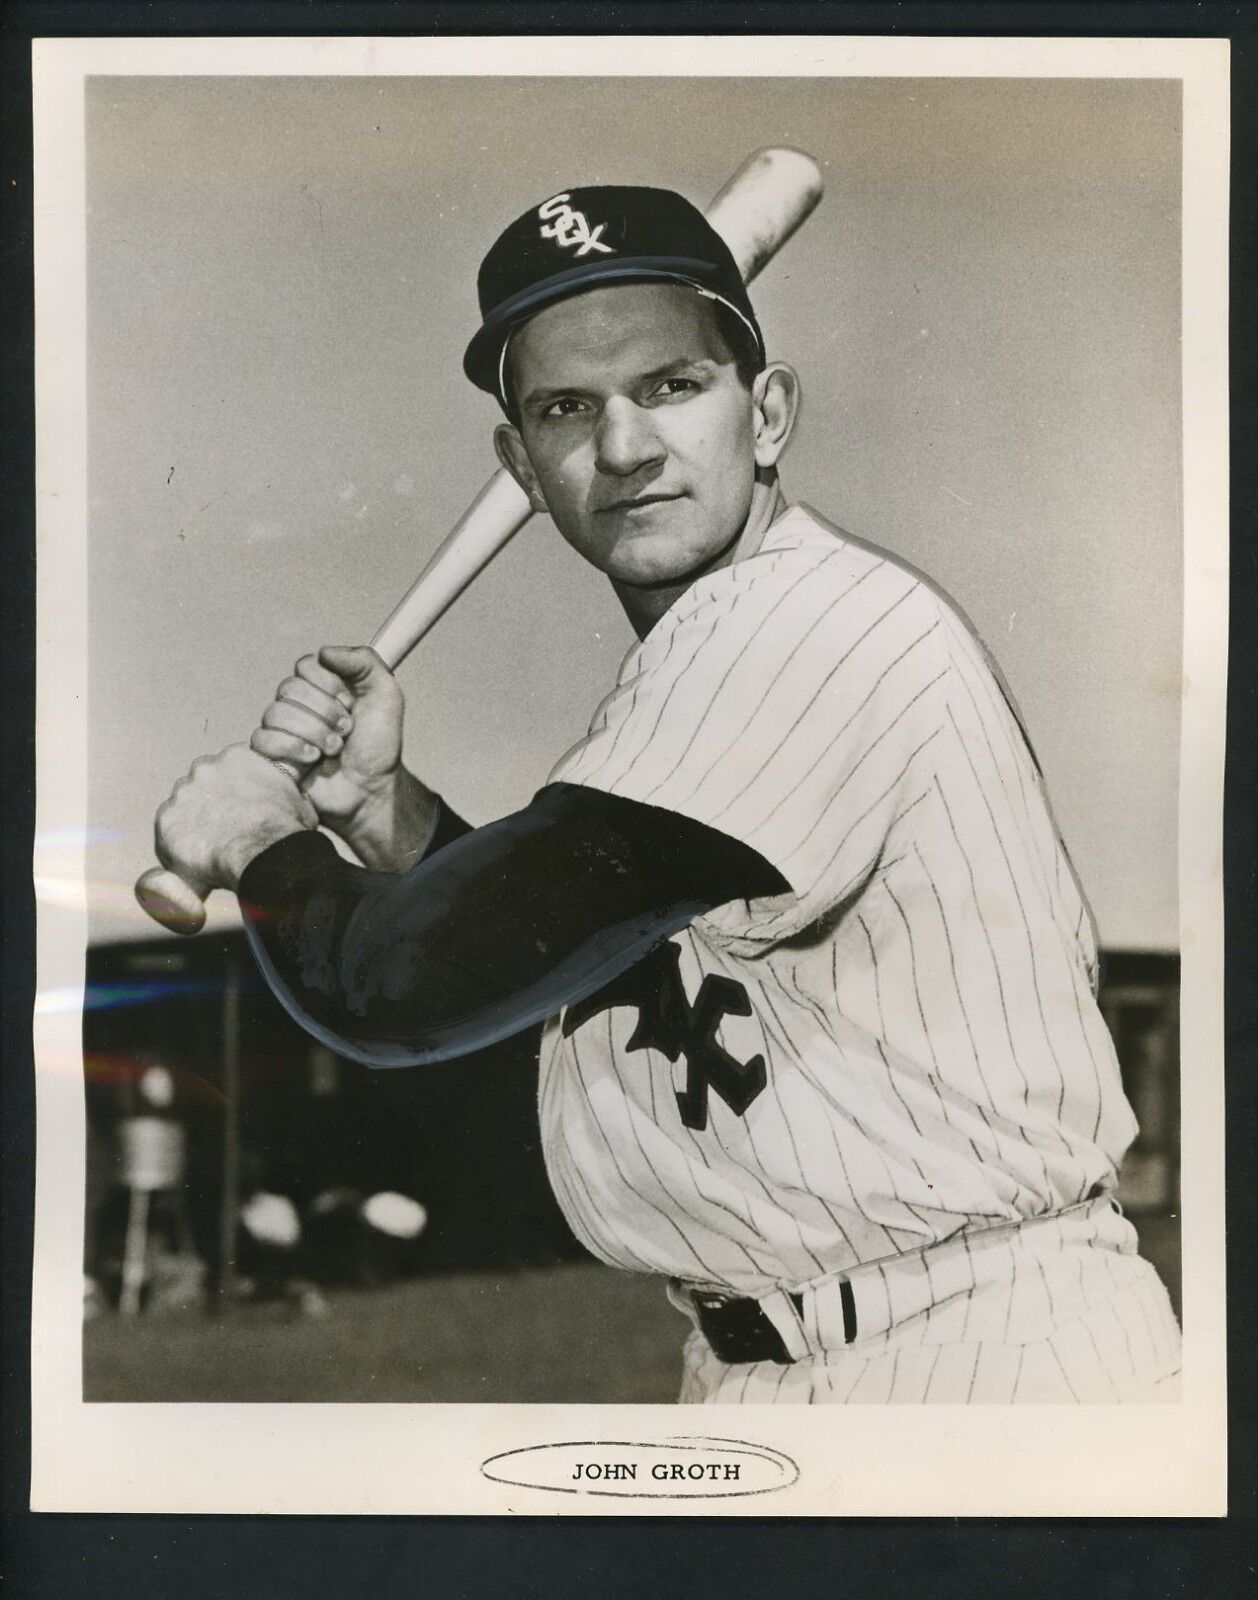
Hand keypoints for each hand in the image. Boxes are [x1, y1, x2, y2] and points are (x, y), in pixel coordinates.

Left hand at [155, 743, 316, 891]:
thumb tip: (284, 799)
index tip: (242, 811)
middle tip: (228, 832)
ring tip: (215, 850)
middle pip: (202, 785)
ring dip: (194, 824)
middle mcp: (205, 768)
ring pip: (184, 808)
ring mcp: (183, 792)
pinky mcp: (167, 819)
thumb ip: (282, 791)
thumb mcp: (298, 800)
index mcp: (238, 756)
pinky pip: (170, 835)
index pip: (229, 769)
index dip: (234, 792)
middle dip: (211, 804)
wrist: (265, 854)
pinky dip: (181, 847)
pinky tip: (201, 861)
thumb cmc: (287, 830)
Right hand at [250, 646, 437, 870]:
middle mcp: (299, 704)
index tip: (350, 702)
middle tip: (346, 730)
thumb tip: (325, 652)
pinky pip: (262, 739)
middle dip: (325, 712)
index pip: (306, 665)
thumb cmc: (378, 745)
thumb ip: (363, 662)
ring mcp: (283, 729)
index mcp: (322, 685)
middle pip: (289, 688)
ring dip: (313, 733)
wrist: (371, 788)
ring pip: (275, 713)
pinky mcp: (272, 755)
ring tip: (334, 749)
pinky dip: (290, 748)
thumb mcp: (386, 695)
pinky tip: (312, 759)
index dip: (329, 684)